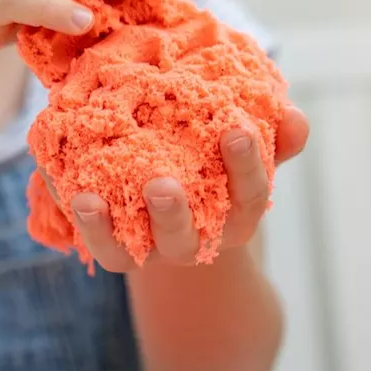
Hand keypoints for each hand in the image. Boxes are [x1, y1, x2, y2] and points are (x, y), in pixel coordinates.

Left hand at [42, 106, 310, 271]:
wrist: (179, 194)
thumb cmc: (221, 161)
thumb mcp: (249, 148)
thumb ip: (275, 134)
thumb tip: (296, 119)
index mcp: (237, 213)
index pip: (250, 196)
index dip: (247, 167)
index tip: (237, 130)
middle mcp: (196, 239)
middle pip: (188, 236)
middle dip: (174, 214)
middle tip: (160, 186)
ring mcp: (154, 249)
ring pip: (135, 250)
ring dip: (113, 228)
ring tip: (93, 198)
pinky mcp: (119, 251)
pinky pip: (102, 246)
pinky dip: (85, 224)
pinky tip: (74, 195)